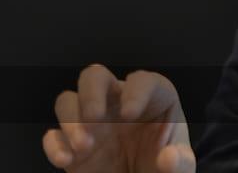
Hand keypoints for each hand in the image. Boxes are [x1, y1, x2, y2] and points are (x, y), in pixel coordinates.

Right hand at [42, 64, 195, 172]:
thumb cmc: (163, 165)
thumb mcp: (179, 166)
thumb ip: (180, 161)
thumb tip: (168, 157)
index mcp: (151, 100)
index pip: (143, 81)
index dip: (136, 91)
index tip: (130, 114)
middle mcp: (118, 103)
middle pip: (95, 76)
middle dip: (91, 92)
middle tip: (95, 116)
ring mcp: (92, 121)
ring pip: (68, 100)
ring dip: (70, 120)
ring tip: (84, 146)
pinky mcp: (71, 144)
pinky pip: (53, 135)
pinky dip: (54, 145)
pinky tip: (66, 160)